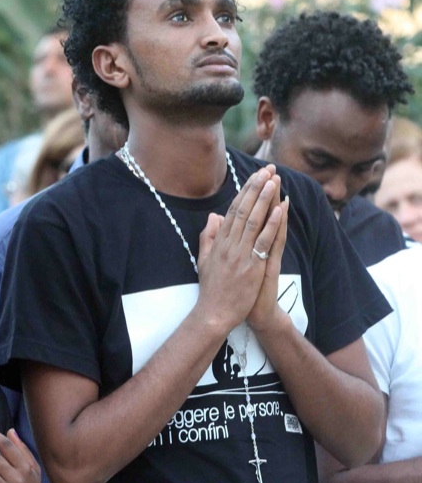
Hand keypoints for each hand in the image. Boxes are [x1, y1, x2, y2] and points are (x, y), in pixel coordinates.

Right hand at [196, 166, 284, 334]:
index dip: (245, 192)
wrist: (214, 312)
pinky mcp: (252, 266)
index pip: (233, 210)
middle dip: (256, 188)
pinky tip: (279, 209)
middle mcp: (229, 244)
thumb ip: (209, 237)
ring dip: (265, 199)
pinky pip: (263, 241)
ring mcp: (240, 254)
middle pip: (244, 210)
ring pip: (253, 221)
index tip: (255, 177)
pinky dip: (271, 224)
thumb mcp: (204, 260)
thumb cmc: (211, 289)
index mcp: (219, 242)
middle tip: (267, 170)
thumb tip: (214, 217)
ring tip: (274, 181)